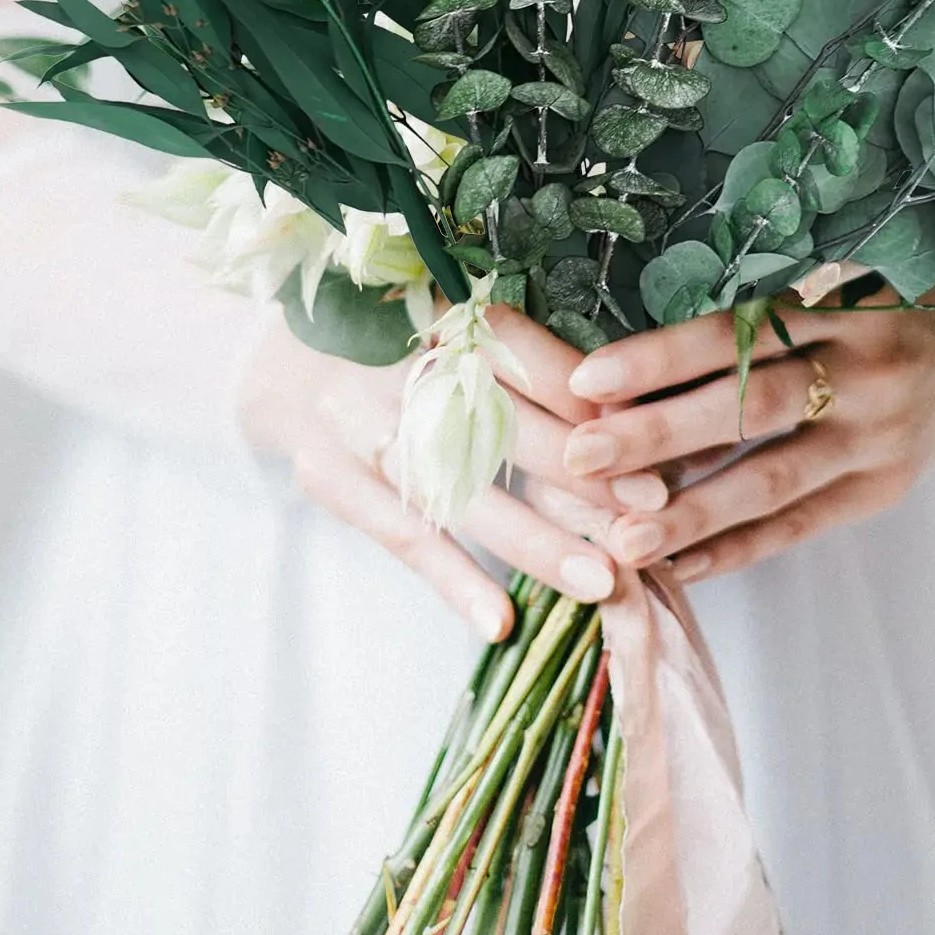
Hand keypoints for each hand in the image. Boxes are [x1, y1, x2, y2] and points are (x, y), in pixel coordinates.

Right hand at [239, 306, 667, 640]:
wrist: (284, 363)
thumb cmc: (400, 348)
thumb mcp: (454, 332)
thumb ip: (527, 367)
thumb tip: (628, 422)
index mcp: (440, 313)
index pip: (521, 357)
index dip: (585, 404)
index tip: (649, 448)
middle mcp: (399, 365)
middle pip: (501, 427)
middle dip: (581, 478)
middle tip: (649, 521)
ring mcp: (359, 423)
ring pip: (460, 491)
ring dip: (534, 541)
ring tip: (601, 581)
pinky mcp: (331, 477)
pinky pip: (403, 536)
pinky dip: (453, 580)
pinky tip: (501, 621)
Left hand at [556, 295, 934, 583]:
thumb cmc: (887, 311)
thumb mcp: (834, 294)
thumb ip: (757, 328)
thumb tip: (635, 372)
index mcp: (845, 314)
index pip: (740, 336)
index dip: (663, 358)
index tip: (587, 379)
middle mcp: (867, 375)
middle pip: (752, 409)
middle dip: (659, 435)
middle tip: (580, 455)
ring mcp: (881, 441)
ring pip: (774, 482)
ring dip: (692, 513)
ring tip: (622, 538)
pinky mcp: (885, 490)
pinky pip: (802, 525)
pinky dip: (739, 548)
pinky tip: (681, 566)